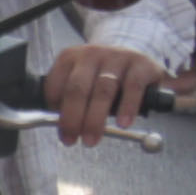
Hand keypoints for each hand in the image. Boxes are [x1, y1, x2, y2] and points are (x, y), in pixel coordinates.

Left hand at [47, 43, 171, 146]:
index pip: (55, 85)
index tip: (60, 130)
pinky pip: (133, 87)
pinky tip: (123, 123)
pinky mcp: (141, 64)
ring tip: (92, 138)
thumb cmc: (104, 75)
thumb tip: (63, 128)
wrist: (137, 55)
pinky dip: (127, 107)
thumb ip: (69, 99)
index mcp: (69, 58)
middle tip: (71, 140)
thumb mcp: (83, 80)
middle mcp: (91, 54)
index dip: (54, 110)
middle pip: (77, 88)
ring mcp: (117, 57)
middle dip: (71, 118)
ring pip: (103, 90)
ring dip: (95, 118)